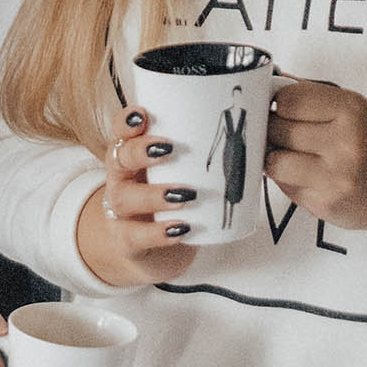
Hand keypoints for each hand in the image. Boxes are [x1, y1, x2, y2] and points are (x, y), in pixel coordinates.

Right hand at [75, 104, 198, 288]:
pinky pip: (134, 237)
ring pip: (123, 199)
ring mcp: (119, 213)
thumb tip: (249, 134)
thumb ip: (201, 155)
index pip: (120, 131)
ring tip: (186, 195)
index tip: (143, 114)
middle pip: (118, 159)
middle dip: (140, 151)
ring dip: (155, 194)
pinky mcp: (125, 242)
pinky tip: (181, 229)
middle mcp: (120, 180)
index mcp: (132, 156)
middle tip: (169, 148)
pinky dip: (158, 233)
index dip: (126, 121)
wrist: (154, 253)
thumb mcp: (180, 175)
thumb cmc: (172, 202)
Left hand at [266, 82, 366, 241]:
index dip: (278, 103)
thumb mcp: (349, 107)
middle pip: (277, 128)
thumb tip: (266, 83)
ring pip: (274, 160)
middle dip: (273, 129)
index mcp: (350, 110)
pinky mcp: (325, 205)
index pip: (288, 99)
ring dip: (276, 157)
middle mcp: (344, 143)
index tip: (281, 108)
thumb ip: (308, 94)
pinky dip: (288, 179)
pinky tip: (306, 176)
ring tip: (292, 154)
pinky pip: (284, 186)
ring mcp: (334, 177)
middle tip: (283, 131)